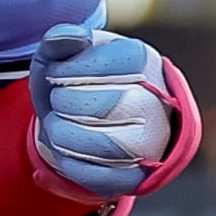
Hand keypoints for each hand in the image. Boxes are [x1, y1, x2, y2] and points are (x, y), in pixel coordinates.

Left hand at [27, 21, 178, 199]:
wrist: (72, 123)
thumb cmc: (67, 83)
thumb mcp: (56, 57)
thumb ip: (59, 41)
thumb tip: (74, 37)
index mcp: (143, 61)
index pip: (112, 64)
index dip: (71, 71)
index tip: (56, 74)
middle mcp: (159, 101)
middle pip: (110, 104)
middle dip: (66, 104)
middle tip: (58, 102)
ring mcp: (155, 142)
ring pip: (106, 144)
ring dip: (65, 136)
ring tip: (58, 126)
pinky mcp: (140, 176)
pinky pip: (104, 178)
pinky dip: (73, 165)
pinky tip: (64, 152)